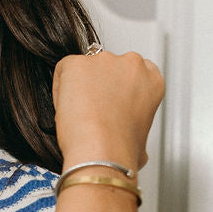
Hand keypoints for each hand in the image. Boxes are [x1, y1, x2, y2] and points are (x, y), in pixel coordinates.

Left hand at [51, 49, 163, 171]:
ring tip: (79, 113)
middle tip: (94, 110)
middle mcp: (131, 64)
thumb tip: (133, 144)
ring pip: (87, 69)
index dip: (120, 89)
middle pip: (110, 67)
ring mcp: (103, 60)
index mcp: (151, 80)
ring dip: (81, 87)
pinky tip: (66, 109)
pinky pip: (64, 71)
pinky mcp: (77, 64)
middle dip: (101, 86)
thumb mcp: (142, 141)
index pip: (134, 73)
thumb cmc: (122, 149)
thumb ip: (136, 128)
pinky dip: (61, 89)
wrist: (102, 151)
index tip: (112, 103)